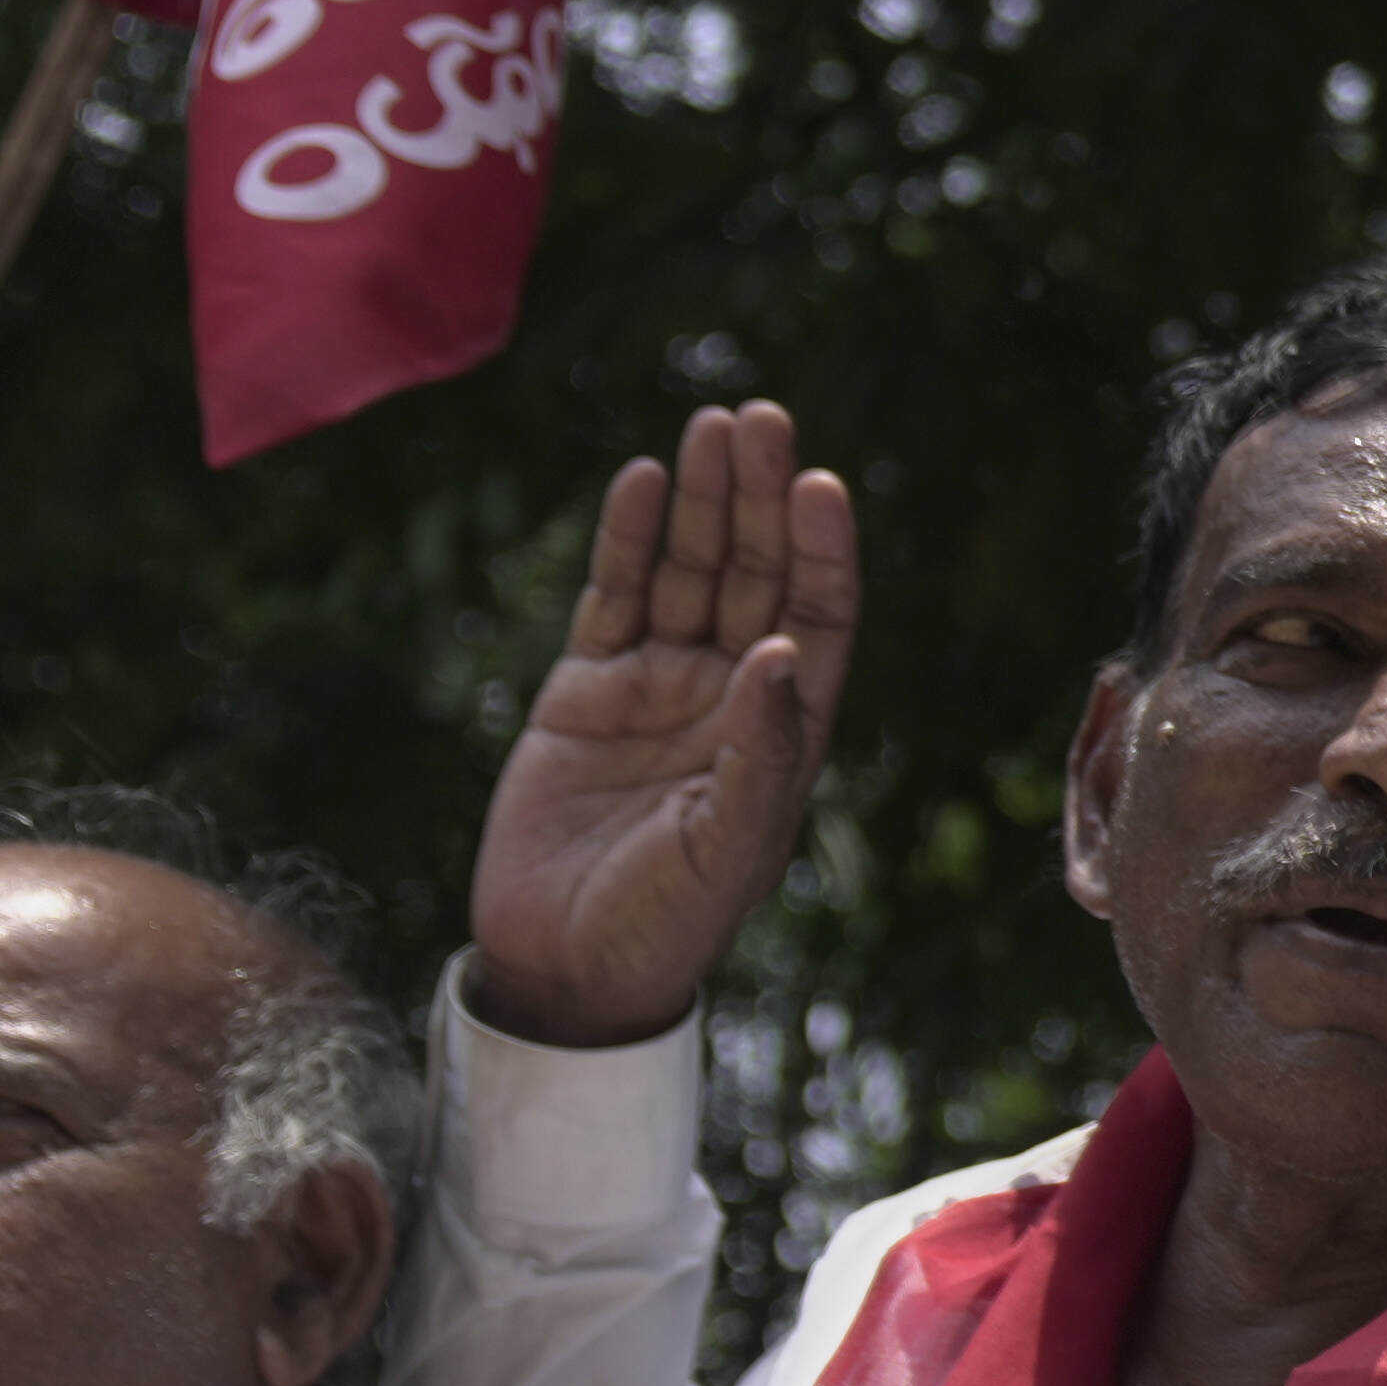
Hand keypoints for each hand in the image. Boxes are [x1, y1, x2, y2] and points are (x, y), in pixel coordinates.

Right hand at [468, 403, 860, 1051]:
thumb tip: (784, 654)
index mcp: (784, 734)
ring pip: (688, 572)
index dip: (821, 551)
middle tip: (763, 419)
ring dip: (702, 501)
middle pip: (756, 574)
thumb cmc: (663, 925)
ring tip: (714, 426)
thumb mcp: (723, 847)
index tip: (821, 485)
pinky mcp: (587, 691)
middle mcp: (730, 697)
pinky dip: (628, 540)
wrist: (565, 966)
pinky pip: (616, 599)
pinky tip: (644, 479)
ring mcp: (659, 687)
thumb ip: (757, 755)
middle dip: (761, 499)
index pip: (820, 617)